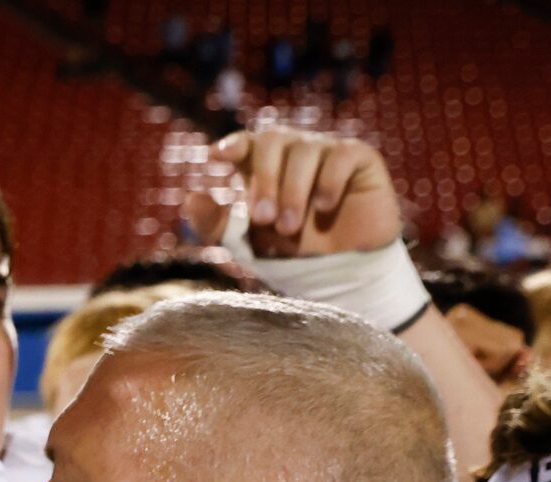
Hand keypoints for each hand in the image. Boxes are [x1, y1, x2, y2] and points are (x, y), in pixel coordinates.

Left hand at [183, 127, 400, 256]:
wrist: (344, 271)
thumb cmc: (295, 253)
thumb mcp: (248, 243)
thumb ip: (216, 224)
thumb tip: (189, 197)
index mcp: (265, 167)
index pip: (247, 142)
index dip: (233, 144)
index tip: (217, 156)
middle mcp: (295, 152)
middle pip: (273, 140)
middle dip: (264, 179)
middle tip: (263, 218)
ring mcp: (328, 151)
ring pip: (305, 149)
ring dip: (293, 191)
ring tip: (289, 228)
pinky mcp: (361, 158)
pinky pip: (341, 154)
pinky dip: (329, 182)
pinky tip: (324, 208)